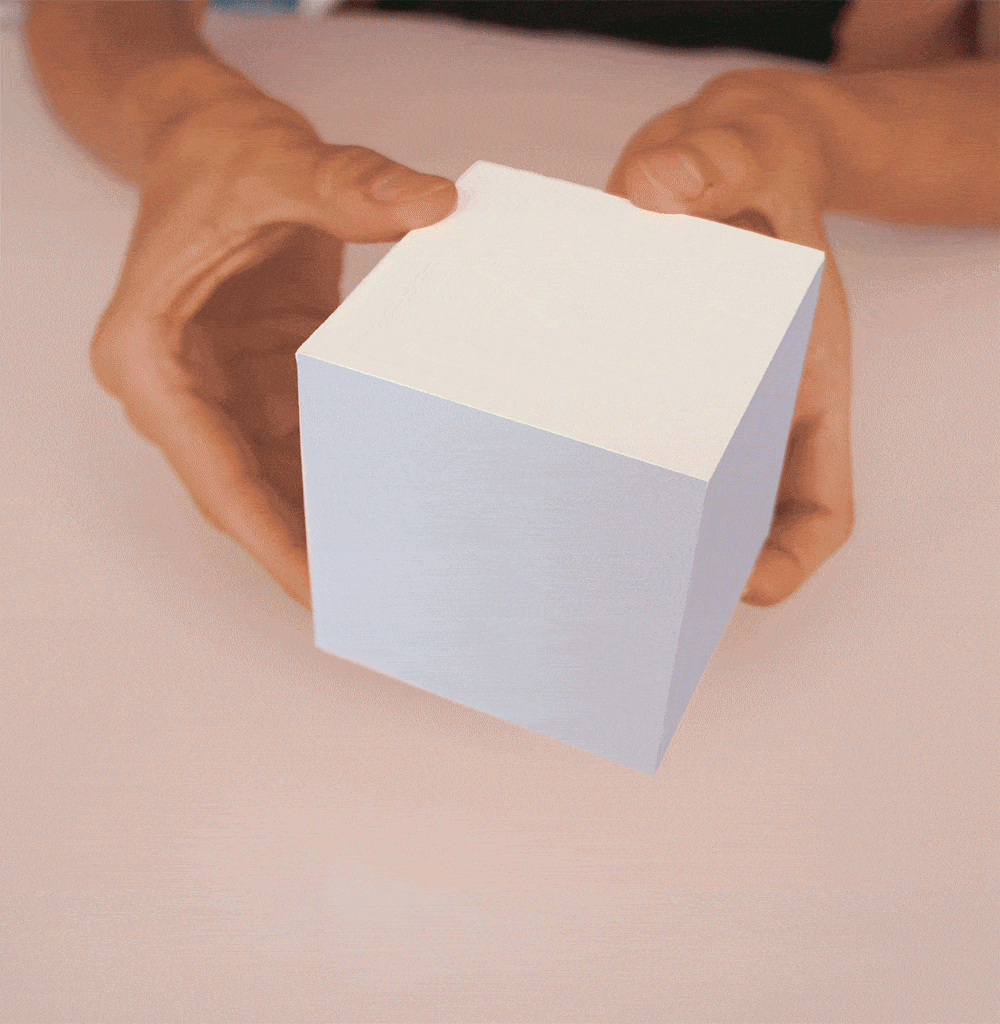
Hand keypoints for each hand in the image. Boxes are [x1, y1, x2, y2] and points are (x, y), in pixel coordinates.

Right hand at [90, 94, 456, 609]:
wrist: (201, 128)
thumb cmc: (211, 149)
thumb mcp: (277, 159)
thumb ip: (347, 186)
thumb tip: (430, 205)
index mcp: (149, 355)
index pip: (212, 472)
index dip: (268, 539)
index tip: (318, 594)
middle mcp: (177, 385)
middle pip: (242, 492)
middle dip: (303, 549)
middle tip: (374, 602)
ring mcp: (219, 387)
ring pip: (273, 478)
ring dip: (326, 520)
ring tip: (392, 569)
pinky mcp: (260, 376)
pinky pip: (301, 442)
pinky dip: (341, 472)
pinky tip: (390, 500)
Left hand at [607, 69, 853, 605]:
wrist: (709, 165)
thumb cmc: (753, 173)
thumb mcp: (751, 157)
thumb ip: (718, 164)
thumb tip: (660, 187)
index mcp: (805, 387)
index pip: (819, 506)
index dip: (792, 557)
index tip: (743, 584)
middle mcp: (747, 415)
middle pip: (734, 526)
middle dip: (690, 567)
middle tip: (625, 596)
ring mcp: (689, 411)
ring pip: (669, 502)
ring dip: (626, 532)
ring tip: (564, 559)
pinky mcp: (631, 394)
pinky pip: (612, 450)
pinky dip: (579, 472)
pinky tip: (523, 474)